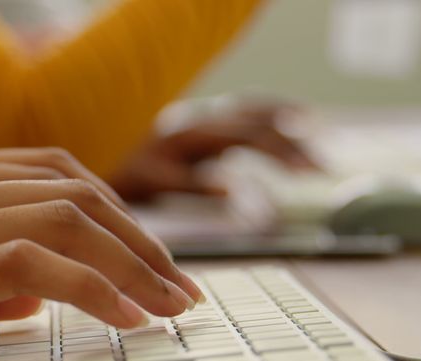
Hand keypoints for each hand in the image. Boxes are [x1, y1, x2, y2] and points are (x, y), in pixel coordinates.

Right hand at [0, 175, 201, 360]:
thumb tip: (23, 300)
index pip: (47, 172)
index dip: (108, 210)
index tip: (141, 253)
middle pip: (73, 190)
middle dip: (139, 236)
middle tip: (178, 285)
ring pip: (68, 219)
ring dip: (134, 262)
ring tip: (171, 306)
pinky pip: (37, 266)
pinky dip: (95, 288)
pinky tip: (124, 318)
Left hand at [110, 102, 317, 200]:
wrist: (98, 155)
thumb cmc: (124, 173)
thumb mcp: (154, 181)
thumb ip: (192, 185)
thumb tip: (234, 189)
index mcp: (192, 132)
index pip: (250, 136)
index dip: (283, 152)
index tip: (309, 173)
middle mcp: (201, 118)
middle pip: (259, 123)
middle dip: (294, 145)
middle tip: (323, 171)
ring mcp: (203, 117)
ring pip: (255, 111)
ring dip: (289, 126)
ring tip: (318, 148)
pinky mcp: (204, 124)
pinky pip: (246, 113)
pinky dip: (275, 116)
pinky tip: (298, 123)